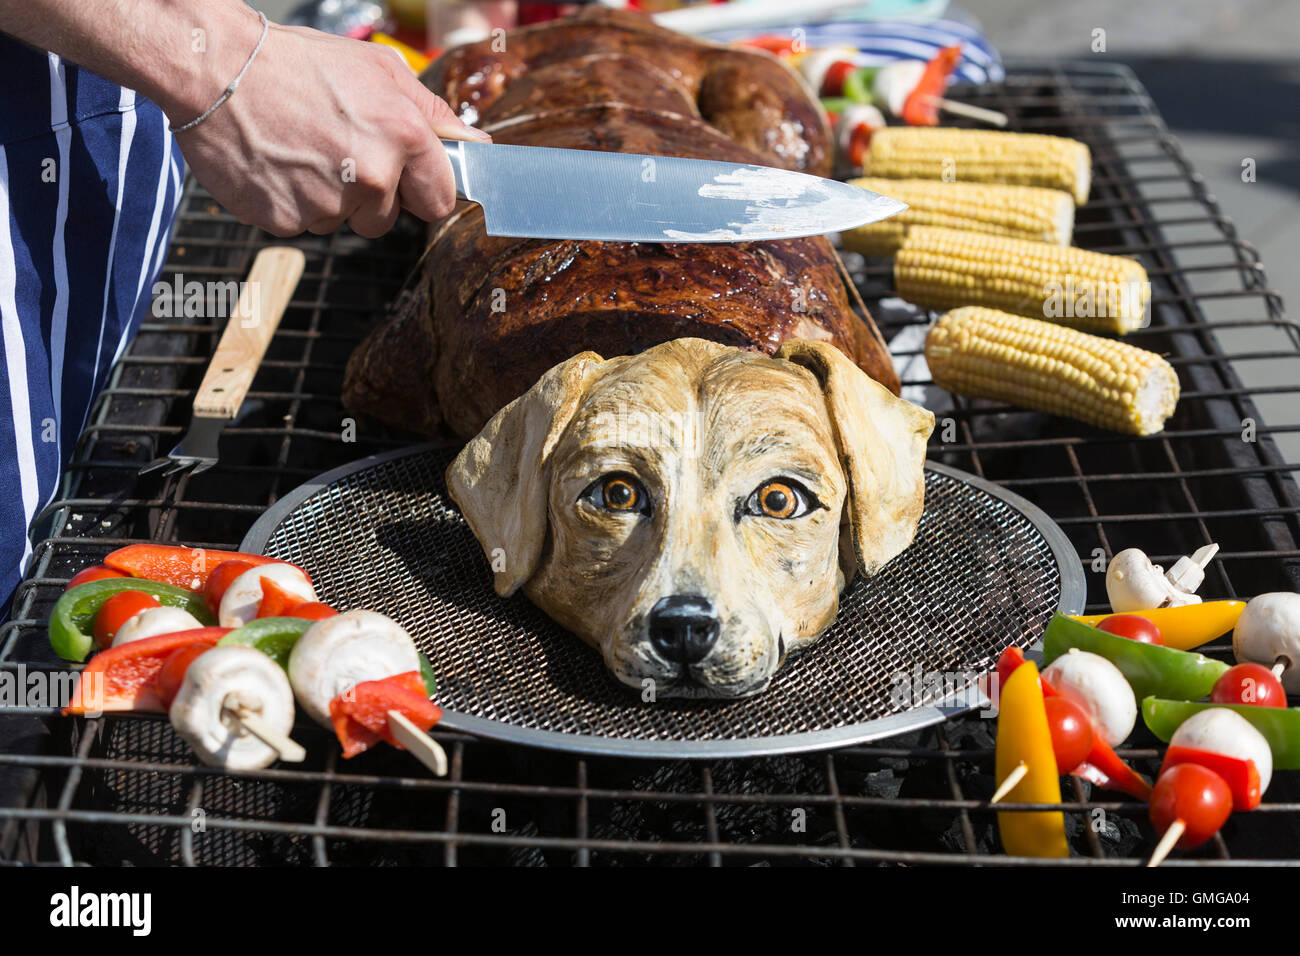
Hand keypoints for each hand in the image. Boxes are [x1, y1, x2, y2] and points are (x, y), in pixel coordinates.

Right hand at [171, 23, 487, 237]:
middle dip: (370, 197)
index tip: (405, 182)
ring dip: (328, 198)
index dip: (421, 192)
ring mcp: (328, 202)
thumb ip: (432, 111)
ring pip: (342, 223)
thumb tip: (477, 143)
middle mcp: (372, 175)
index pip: (440, 201)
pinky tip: (277, 163)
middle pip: (387, 221)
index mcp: (404, 137)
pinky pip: (301, 224)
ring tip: (301, 150)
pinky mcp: (286, 219)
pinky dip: (291, 201)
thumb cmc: (298, 64)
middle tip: (336, 151)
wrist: (215, 68)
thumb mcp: (379, 70)